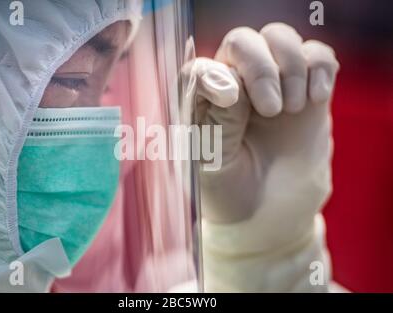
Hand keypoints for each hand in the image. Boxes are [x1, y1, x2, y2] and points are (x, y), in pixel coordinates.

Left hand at [193, 23, 338, 252]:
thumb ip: (218, 122)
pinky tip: (315, 98)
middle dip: (261, 67)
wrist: (267, 215)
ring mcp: (271, 86)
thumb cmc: (228, 191)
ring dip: (291, 66)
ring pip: (279, 38)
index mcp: (200, 103)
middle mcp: (233, 86)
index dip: (216, 75)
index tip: (232, 101)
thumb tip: (231, 84)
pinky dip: (320, 68)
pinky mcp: (304, 92)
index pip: (201, 67)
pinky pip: (318, 56)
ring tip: (293, 109)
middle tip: (272, 109)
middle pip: (242, 42)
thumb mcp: (212, 164)